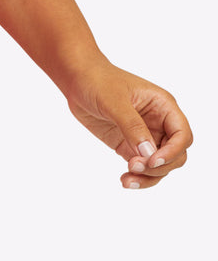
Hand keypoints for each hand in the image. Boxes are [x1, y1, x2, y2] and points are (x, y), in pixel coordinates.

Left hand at [64, 58, 191, 188]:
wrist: (77, 80)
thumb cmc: (97, 80)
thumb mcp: (114, 100)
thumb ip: (132, 126)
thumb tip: (148, 153)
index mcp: (163, 106)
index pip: (182, 134)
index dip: (173, 151)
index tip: (152, 160)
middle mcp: (160, 123)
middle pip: (176, 155)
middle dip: (160, 166)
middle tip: (134, 165)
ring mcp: (146, 136)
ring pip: (161, 166)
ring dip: (149, 177)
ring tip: (128, 178)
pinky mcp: (131, 146)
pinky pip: (143, 168)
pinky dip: (138, 177)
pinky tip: (125, 180)